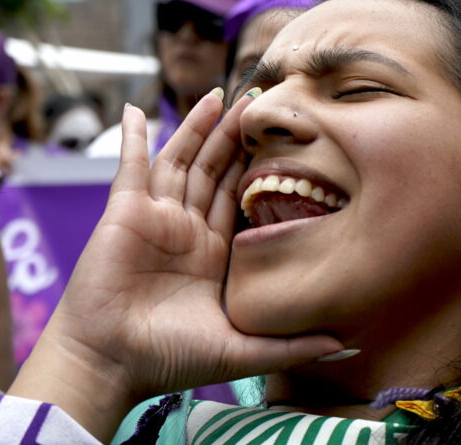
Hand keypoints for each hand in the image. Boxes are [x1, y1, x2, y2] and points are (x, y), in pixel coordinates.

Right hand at [9, 90, 341, 439]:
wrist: (112, 365)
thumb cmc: (170, 361)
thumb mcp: (243, 352)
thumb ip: (293, 345)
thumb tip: (349, 347)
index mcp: (213, 254)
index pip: (241, 198)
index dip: (260, 168)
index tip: (286, 140)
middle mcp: (187, 230)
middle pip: (215, 170)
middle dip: (235, 136)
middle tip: (260, 100)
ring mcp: (155, 217)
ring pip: (181, 160)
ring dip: (198, 127)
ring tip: (220, 96)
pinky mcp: (124, 213)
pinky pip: (130, 166)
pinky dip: (132, 138)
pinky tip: (136, 111)